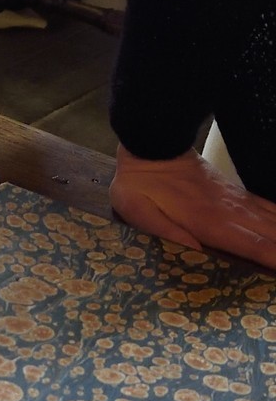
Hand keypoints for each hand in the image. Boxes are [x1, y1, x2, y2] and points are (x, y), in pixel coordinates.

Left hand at [111, 144, 275, 269]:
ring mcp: (237, 201)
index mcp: (209, 221)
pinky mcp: (236, 194)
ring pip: (275, 221)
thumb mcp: (138, 211)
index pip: (252, 245)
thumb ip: (165, 233)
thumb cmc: (140, 185)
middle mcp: (231, 212)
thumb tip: (195, 253)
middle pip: (272, 235)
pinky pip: (268, 207)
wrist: (150, 147)